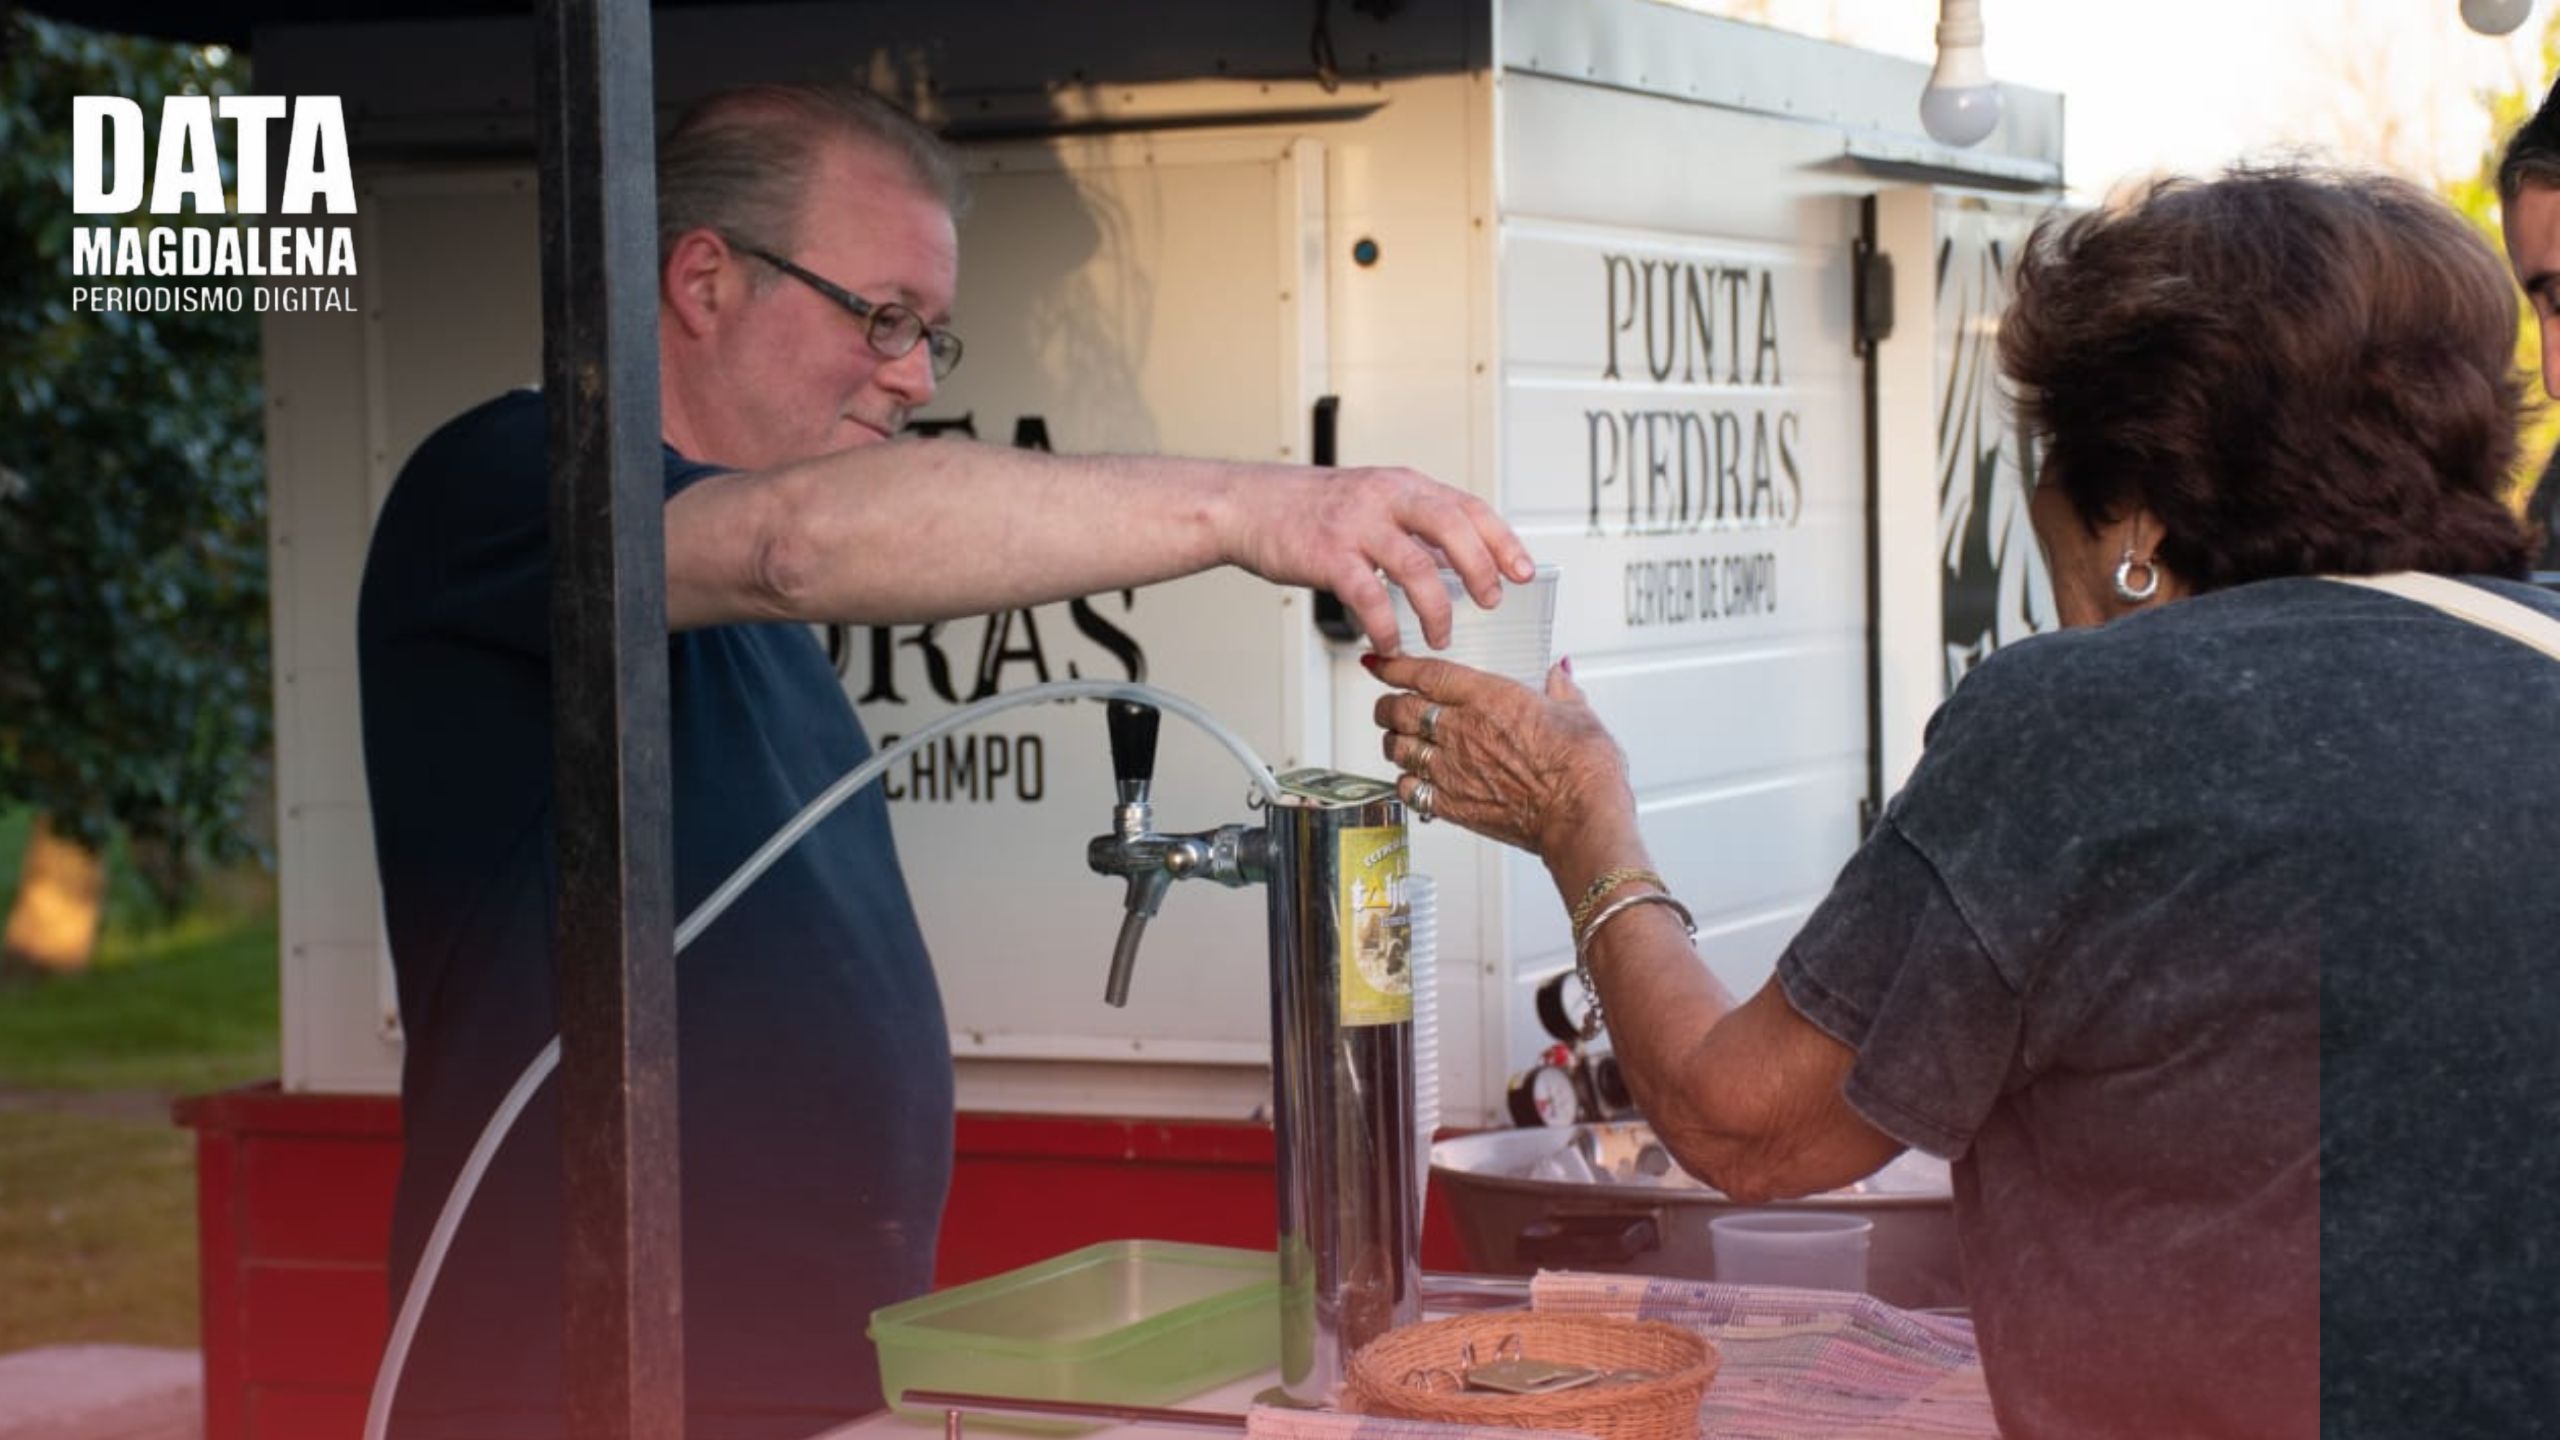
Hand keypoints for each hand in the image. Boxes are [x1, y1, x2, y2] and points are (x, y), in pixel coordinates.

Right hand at [1218, 465, 1535, 653]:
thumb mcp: (1372, 503)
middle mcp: (1386, 499)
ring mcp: (1357, 526)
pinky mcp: (1329, 556)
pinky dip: (1386, 625)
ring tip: (1441, 635)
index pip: (1468, 507)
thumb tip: (1457, 559)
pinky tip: (1392, 642)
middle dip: (1481, 569)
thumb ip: (1413, 528)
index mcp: (1403, 486)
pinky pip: (1369, 597)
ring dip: (1437, 609)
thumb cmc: (1308, 509)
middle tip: (1491, 602)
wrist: (1247, 505)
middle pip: (1453, 527)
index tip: (1524, 570)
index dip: (1502, 540)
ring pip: (1416, 567)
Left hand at [1367, 654, 1634, 861]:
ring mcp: (1452, 769)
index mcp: (1487, 698)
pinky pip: (1409, 790)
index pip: (1425, 673)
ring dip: (1393, 742)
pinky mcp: (1452, 805)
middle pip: (1399, 709)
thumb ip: (1561, 691)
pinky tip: (1411, 782)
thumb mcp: (1578, 713)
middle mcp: (1460, 730)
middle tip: (1387, 706)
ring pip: (1398, 748)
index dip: (1394, 666)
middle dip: (1387, 705)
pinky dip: (1404, 783)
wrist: (1579, 815)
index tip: (1380, 663)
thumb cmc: (1582, 767)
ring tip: (1398, 741)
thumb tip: (1560, 675)